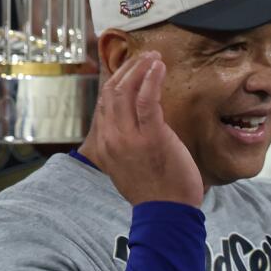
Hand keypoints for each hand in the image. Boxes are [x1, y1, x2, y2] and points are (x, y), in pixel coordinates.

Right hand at [91, 52, 203, 206]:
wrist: (166, 214)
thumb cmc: (155, 191)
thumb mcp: (129, 166)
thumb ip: (127, 144)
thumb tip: (136, 126)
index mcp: (106, 145)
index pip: (104, 103)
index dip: (118, 81)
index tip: (133, 69)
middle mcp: (112, 138)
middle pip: (112, 91)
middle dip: (128, 69)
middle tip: (146, 56)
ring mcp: (129, 137)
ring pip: (126, 91)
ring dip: (140, 68)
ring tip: (154, 57)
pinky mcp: (151, 137)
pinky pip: (146, 100)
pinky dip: (151, 79)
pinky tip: (159, 67)